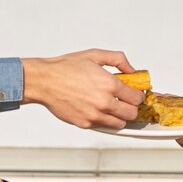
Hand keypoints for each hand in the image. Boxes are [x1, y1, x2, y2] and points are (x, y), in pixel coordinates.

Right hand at [21, 49, 143, 128]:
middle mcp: (104, 102)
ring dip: (119, 116)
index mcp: (109, 84)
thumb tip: (131, 70)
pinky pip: (104, 126)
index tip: (134, 93)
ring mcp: (95, 115)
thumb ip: (118, 60)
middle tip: (125, 100)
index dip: (137, 95)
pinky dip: (104, 120)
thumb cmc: (66, 68)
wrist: (44, 81)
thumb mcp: (95, 55)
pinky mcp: (85, 124)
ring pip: (120, 123)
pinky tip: (98, 109)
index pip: (136, 97)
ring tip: (112, 106)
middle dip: (131, 106)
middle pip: (132, 113)